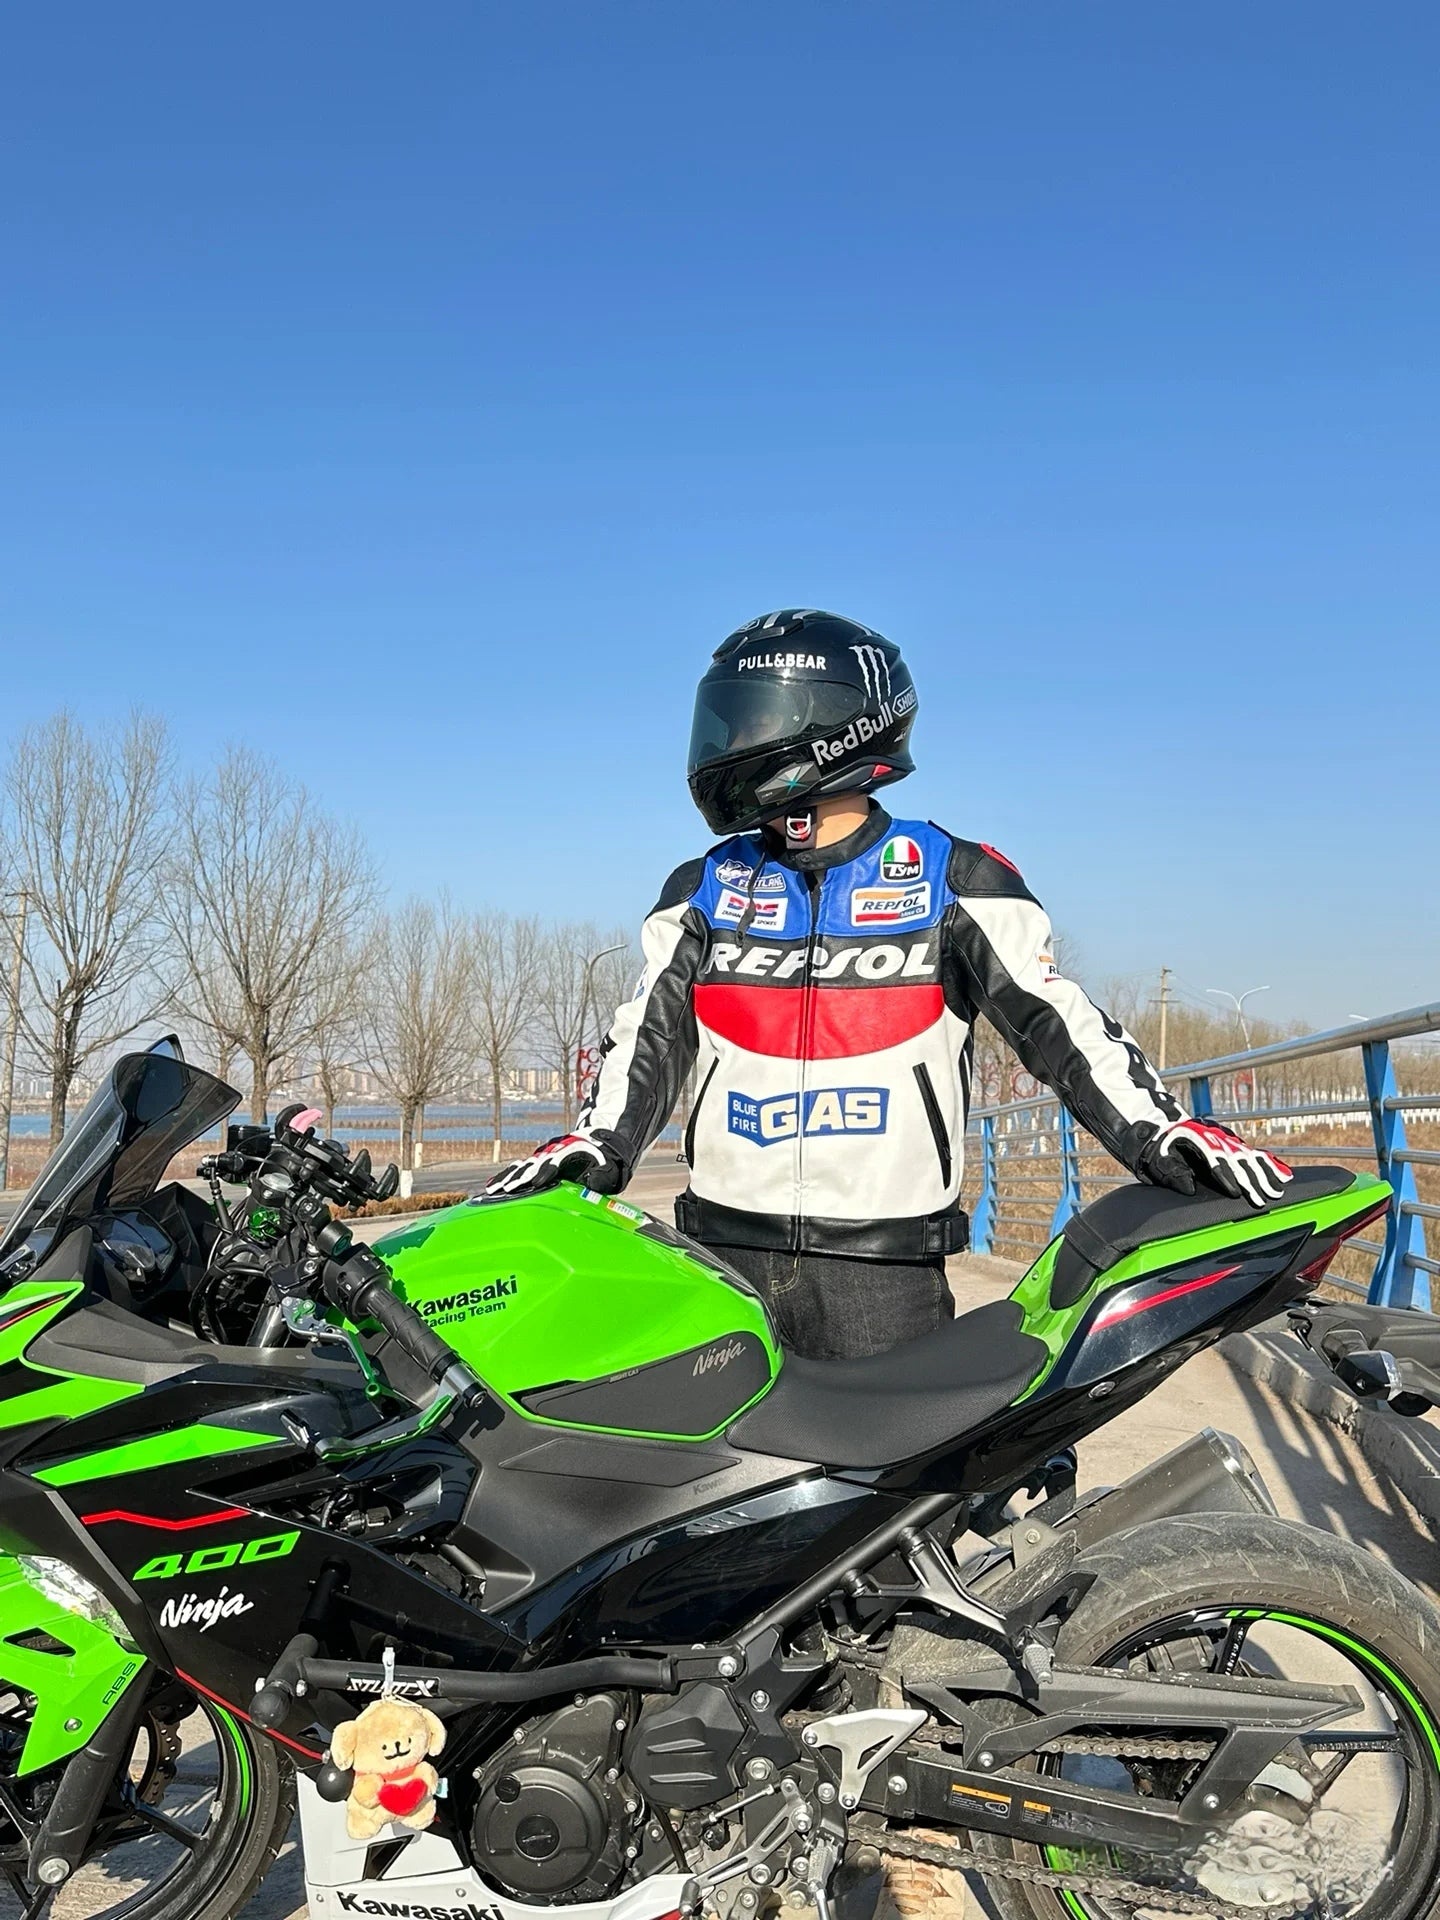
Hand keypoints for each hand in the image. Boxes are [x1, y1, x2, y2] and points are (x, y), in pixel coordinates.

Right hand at [485, 1132, 624, 1197]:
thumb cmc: (606, 1161)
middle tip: (507, 1189)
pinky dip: (506, 1177)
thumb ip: (602, 1176)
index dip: (547, 1171)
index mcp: (573, 1151)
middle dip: (521, 1177)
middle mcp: (554, 1151)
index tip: (537, 1182)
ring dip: (509, 1178)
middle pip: (535, 1164)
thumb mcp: (611, 1169)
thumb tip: (593, 1180)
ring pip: (524, 1166)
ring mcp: (544, 1156)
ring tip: (493, 1190)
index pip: (557, 1162)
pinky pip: (520, 1169)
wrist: (600, 1141)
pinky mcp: (538, 1161)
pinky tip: (492, 1187)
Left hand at [1138, 1117, 1291, 1208]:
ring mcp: (1225, 1137)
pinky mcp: (1233, 1142)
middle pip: (1236, 1158)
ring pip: (1249, 1155)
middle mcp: (1214, 1134)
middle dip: (1251, 1179)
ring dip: (1265, 1174)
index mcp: (1195, 1136)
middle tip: (1264, 1198)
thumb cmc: (1158, 1150)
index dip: (1225, 1176)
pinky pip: (1254, 1153)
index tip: (1236, 1193)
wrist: (1160, 1129)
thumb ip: (1171, 1173)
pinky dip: (1270, 1164)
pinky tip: (1284, 1175)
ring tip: (1278, 1190)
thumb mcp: (1158, 1160)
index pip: (1214, 1158)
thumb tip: (1189, 1187)